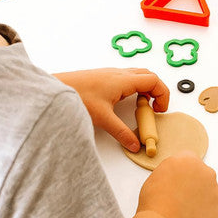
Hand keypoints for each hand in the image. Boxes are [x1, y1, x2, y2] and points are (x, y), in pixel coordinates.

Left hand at [53, 67, 168, 151]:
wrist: (54, 89)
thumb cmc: (77, 96)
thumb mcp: (103, 119)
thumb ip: (121, 132)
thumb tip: (135, 144)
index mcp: (123, 80)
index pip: (154, 80)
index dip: (162, 94)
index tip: (159, 111)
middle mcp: (119, 74)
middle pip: (148, 75)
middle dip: (156, 91)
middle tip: (153, 109)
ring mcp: (110, 74)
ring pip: (137, 76)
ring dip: (145, 89)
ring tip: (140, 107)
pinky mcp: (103, 77)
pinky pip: (126, 78)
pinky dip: (133, 88)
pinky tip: (124, 103)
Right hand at [136, 151, 217, 217]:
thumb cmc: (156, 200)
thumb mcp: (157, 174)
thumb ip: (171, 170)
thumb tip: (175, 176)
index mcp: (188, 159)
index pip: (188, 159)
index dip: (181, 170)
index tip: (178, 178)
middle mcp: (205, 171)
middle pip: (201, 173)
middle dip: (193, 182)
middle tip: (180, 194)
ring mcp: (214, 190)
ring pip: (208, 190)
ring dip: (199, 196)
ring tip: (183, 207)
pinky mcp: (217, 207)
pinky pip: (210, 207)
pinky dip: (202, 211)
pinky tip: (189, 216)